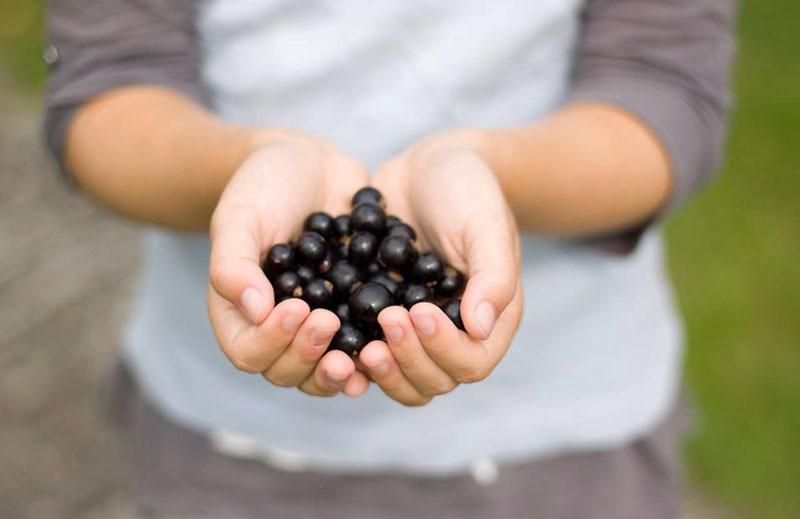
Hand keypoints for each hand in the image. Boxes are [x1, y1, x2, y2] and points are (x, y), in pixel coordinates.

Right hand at [208, 131, 369, 396]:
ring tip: (364, 352)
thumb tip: (256, 311)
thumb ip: (235, 266)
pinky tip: (395, 341)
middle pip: (290, 371)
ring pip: (328, 369)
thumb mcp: (239, 219)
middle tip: (330, 324)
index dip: (272, 343)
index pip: (249, 352)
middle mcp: (279, 329)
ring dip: (344, 368)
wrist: (308, 162)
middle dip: (309, 356)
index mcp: (242, 314)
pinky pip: (364, 343)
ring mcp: (319, 324)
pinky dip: (378, 349)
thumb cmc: (262, 187)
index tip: (297, 309)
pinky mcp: (354, 312)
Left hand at [361, 131, 522, 405]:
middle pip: (432, 380)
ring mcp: (415, 331)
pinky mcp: (382, 318)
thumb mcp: (485, 224)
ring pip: (399, 377)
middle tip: (385, 320)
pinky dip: (350, 353)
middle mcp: (453, 334)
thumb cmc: (468, 189)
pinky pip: (367, 350)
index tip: (417, 312)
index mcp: (489, 320)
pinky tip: (330, 334)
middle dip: (407, 358)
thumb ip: (491, 276)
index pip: (471, 362)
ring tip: (358, 342)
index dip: (443, 349)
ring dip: (380, 368)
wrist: (429, 165)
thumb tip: (479, 329)